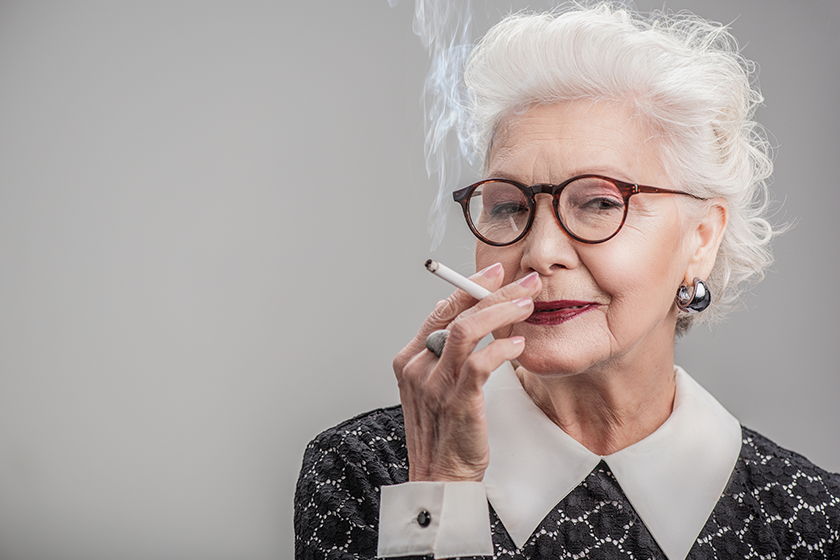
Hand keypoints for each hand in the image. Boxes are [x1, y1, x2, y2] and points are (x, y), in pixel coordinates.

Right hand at [393, 264, 540, 481]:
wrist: (440, 476)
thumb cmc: (444, 432)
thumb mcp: (433, 387)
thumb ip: (442, 354)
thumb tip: (462, 315)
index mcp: (409, 359)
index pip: (440, 310)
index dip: (469, 286)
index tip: (495, 271)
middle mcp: (417, 367)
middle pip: (455, 313)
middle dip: (493, 290)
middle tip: (524, 281)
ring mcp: (434, 383)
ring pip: (467, 329)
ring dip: (501, 311)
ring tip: (528, 304)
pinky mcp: (457, 400)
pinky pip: (480, 361)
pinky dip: (503, 348)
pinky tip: (520, 345)